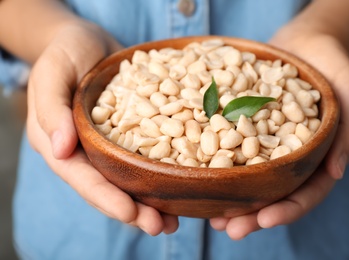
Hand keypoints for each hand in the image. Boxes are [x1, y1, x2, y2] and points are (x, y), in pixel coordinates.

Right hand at [26, 20, 178, 234]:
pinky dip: (160, 172)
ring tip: (173, 221)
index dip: (105, 197)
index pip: (82, 177)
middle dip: (133, 209)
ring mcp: (110, 144)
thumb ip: (51, 109)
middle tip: (160, 227)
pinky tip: (181, 184)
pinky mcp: (132, 133)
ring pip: (129, 178)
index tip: (130, 214)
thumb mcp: (52, 73)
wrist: (88, 41)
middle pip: (109, 186)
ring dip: (150, 200)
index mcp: (61, 144)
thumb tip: (60, 149)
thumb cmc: (65, 53)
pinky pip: (146, 155)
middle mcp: (87, 151)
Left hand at [210, 32, 348, 239]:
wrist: (303, 42)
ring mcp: (263, 144)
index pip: (306, 192)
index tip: (264, 220)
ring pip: (248, 178)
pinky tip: (199, 174)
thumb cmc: (332, 64)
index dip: (287, 210)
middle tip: (230, 231)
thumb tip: (335, 173)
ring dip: (230, 199)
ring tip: (211, 218)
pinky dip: (216, 163)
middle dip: (252, 215)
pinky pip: (228, 146)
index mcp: (316, 158)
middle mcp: (286, 157)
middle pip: (271, 193)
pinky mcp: (243, 126)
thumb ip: (348, 132)